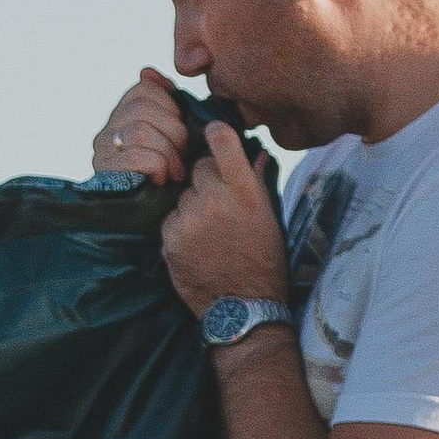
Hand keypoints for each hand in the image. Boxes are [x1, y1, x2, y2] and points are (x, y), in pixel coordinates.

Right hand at [91, 69, 191, 188]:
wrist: (149, 227)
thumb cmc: (167, 180)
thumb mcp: (172, 139)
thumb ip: (166, 107)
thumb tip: (147, 71)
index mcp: (120, 118)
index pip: (143, 90)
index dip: (169, 107)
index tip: (178, 132)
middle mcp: (105, 133)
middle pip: (142, 108)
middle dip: (173, 131)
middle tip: (181, 156)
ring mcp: (101, 154)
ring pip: (139, 129)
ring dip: (167, 151)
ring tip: (174, 171)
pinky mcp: (105, 175)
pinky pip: (135, 155)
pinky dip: (156, 166)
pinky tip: (161, 179)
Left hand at [160, 123, 290, 319]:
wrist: (243, 305)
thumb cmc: (262, 260)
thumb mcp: (268, 217)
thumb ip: (256, 181)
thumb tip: (256, 153)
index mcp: (244, 191)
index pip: (222, 141)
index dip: (216, 133)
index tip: (213, 134)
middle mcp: (215, 199)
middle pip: (199, 168)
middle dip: (206, 180)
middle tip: (218, 205)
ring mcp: (190, 219)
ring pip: (183, 195)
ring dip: (192, 207)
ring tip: (210, 233)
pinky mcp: (170, 238)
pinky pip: (171, 219)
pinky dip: (180, 229)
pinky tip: (196, 246)